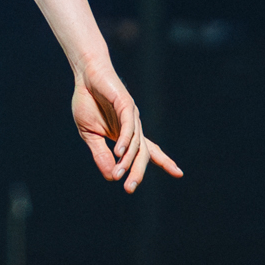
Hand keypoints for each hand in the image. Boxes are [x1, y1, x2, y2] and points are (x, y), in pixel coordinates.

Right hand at [71, 64, 178, 193]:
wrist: (85, 75)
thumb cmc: (87, 102)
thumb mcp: (90, 135)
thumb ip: (100, 155)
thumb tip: (112, 177)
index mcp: (126, 134)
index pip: (146, 151)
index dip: (164, 162)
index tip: (179, 173)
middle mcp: (134, 126)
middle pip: (143, 153)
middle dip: (138, 172)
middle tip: (130, 188)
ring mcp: (132, 116)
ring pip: (135, 142)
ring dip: (127, 159)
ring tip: (119, 174)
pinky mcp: (126, 104)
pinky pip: (128, 125)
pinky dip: (124, 139)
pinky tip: (119, 151)